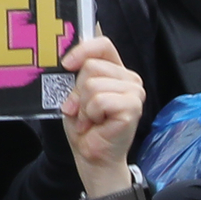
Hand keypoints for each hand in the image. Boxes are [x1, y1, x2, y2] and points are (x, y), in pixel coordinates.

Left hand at [61, 35, 145, 186]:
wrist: (91, 155)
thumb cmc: (83, 124)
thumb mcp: (73, 93)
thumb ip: (75, 73)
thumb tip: (66, 55)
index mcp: (115, 70)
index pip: (102, 44)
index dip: (82, 50)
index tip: (66, 65)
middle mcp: (129, 78)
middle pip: (91, 66)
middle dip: (77, 90)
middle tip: (80, 109)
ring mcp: (134, 92)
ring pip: (92, 83)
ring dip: (83, 105)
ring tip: (88, 118)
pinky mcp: (133, 107)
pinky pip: (99, 100)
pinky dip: (90, 113)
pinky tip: (95, 124)